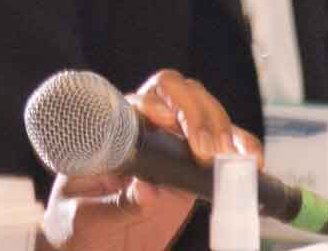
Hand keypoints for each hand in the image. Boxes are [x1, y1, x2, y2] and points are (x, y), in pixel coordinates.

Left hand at [40, 69, 260, 250]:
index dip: (154, 103)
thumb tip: (149, 191)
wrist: (92, 249)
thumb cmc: (76, 226)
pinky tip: (252, 161)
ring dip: (223, 128)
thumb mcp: (87, 219)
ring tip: (230, 159)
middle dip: (196, 114)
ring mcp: (172, 147)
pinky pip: (224, 147)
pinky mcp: (195, 169)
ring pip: (204, 111)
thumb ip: (117, 207)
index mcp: (108, 134)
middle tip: (205, 151)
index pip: (134, 100)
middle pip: (175, 93)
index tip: (167, 122)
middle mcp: (142, 131)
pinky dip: (242, 148)